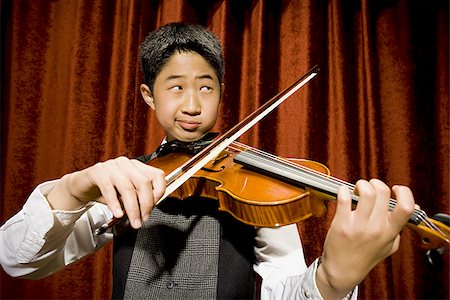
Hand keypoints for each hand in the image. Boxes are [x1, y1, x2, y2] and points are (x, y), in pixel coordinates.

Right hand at [47, 156, 165, 228]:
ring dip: (132, 208)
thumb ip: (139, 198)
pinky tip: (118, 213)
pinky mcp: (98, 172)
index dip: (159, 191)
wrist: (82, 187)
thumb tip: (149, 208)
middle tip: (143, 218)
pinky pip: (109, 189)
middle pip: (143, 182)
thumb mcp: (127, 195)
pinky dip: (115, 204)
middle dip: (146, 204)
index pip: (157, 175)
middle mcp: (126, 164)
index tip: (154, 207)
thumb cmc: (107, 190)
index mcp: (137, 167)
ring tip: (133, 221)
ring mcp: (112, 166)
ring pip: (127, 187)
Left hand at [316, 179, 414, 298]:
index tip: (396, 189)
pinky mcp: (341, 223)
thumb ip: (399, 227)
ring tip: (357, 189)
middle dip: (375, 183)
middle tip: (370, 187)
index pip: (405, 208)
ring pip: (365, 192)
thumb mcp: (389, 245)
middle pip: (382, 192)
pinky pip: (343, 198)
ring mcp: (358, 226)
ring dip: (361, 184)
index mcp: (389, 232)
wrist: (343, 270)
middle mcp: (375, 228)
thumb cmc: (365, 256)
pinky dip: (343, 190)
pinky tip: (344, 193)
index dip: (403, 192)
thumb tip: (411, 208)